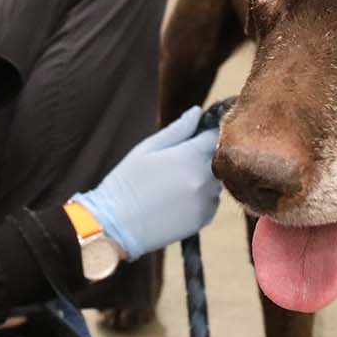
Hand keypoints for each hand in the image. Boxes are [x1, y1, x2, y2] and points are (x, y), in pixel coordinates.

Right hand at [70, 105, 221, 260]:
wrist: (117, 224)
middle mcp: (203, 179)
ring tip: (176, 182)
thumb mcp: (147, 148)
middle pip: (220, 160)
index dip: (210, 132)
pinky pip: (212, 202)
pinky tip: (178, 198)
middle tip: (183, 160)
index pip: (216, 136)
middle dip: (207, 156)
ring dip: (205, 177)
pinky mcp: (203, 219)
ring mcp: (205, 201)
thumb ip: (177, 129)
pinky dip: (201, 197)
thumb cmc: (127, 182)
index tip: (202, 133)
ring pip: (217, 181)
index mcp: (189, 156)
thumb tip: (197, 112)